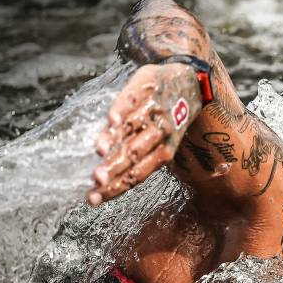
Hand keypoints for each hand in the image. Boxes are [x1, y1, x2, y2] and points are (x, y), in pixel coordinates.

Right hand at [88, 63, 201, 205]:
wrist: (189, 83)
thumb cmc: (167, 119)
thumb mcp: (161, 141)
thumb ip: (137, 157)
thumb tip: (104, 179)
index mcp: (164, 151)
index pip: (137, 174)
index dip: (116, 187)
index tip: (93, 199)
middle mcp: (161, 132)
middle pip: (135, 153)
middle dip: (115, 167)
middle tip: (96, 178)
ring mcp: (154, 110)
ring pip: (134, 128)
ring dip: (116, 139)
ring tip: (99, 150)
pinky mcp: (148, 88)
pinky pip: (134, 100)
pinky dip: (123, 109)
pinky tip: (112, 119)